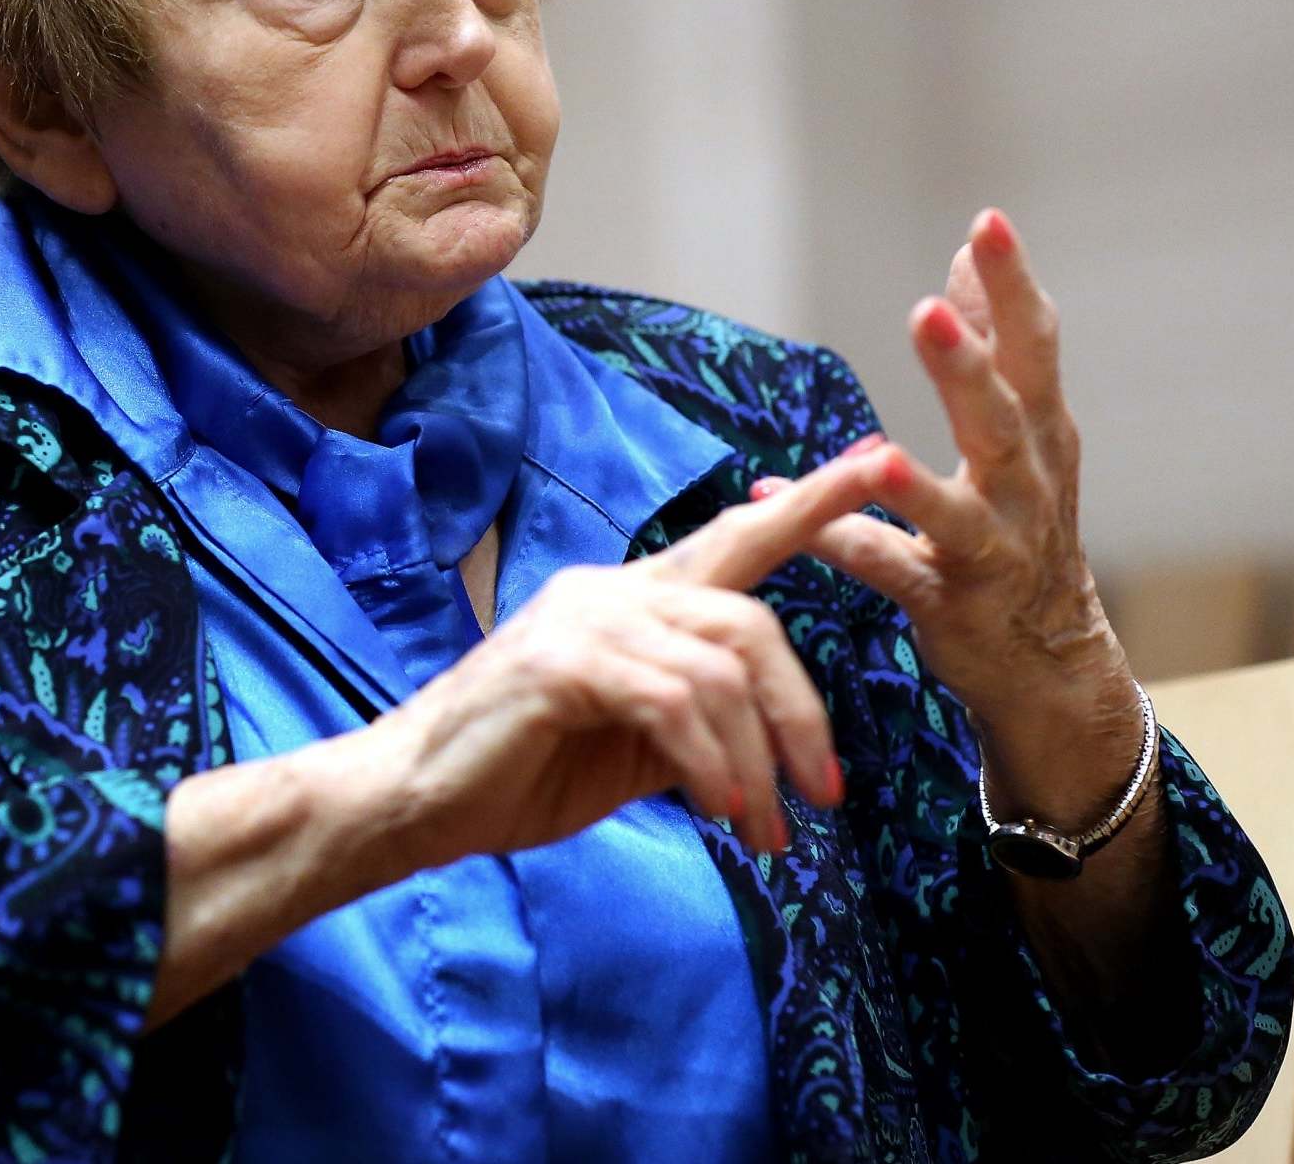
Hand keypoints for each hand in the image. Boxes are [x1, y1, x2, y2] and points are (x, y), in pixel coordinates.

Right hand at [364, 444, 901, 865]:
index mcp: (636, 597)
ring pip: (719, 669)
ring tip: (766, 832)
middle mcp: (613, 589)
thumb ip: (696, 719)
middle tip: (828, 794)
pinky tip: (719, 811)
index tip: (879, 461)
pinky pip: (672, 703)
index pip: (738, 537)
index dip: (812, 502)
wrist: (414, 799)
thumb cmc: (521, 769)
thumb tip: (765, 745)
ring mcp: (584, 619)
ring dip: (758, 761)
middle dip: (803, 712)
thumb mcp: (634, 745)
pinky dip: (711, 762)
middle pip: (749, 620)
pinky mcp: (560, 663)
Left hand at [754, 208, 1139, 825]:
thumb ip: (995, 342)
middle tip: (930, 310)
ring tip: (877, 455)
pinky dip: (841, 542)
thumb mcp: (1024, 428)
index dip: (1013, 286)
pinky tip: (788, 513)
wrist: (1052, 661)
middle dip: (968, 365)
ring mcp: (993, 549)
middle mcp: (1026, 485)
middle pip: (1003, 416)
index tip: (989, 224)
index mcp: (1041, 431)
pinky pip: (890, 570)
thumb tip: (973, 249)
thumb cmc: (1026, 524)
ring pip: (957, 511)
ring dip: (914, 484)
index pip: (1034, 346)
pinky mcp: (950, 602)